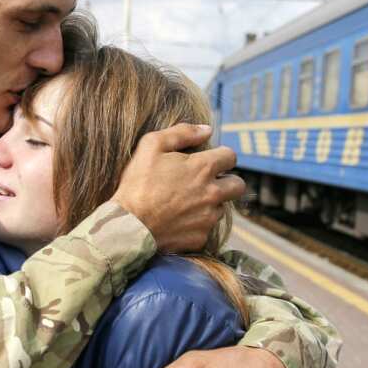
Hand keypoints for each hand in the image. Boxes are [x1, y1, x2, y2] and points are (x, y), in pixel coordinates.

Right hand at [111, 124, 244, 252]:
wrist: (128, 224)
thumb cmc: (138, 182)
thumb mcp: (151, 145)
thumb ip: (182, 133)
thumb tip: (206, 130)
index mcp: (203, 168)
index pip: (231, 157)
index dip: (221, 156)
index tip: (210, 160)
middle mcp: (212, 193)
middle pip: (238, 185)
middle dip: (228, 181)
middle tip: (208, 182)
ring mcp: (208, 217)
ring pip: (222, 207)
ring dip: (210, 203)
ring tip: (187, 202)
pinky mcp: (200, 237)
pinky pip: (206, 228)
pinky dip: (197, 224)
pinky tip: (179, 220)